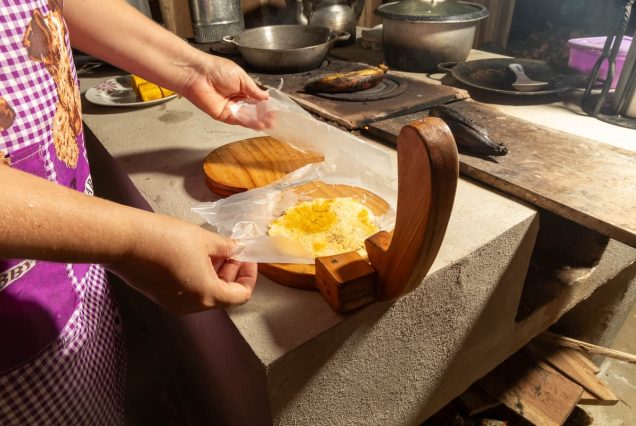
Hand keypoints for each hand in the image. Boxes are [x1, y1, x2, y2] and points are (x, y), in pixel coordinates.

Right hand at [108, 213, 256, 313]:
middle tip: (232, 250)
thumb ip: (226, 248)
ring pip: (206, 293)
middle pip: (223, 295)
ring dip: (215, 273)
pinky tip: (196, 254)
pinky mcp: (161, 296)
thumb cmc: (168, 239)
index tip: (247, 257)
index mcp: (207, 296)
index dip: (248, 276)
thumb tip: (237, 250)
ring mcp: (175, 303)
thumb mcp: (205, 240)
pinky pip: (189, 290)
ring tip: (215, 249)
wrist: (126, 241)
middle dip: (232, 273)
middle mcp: (192, 306)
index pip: (241, 295)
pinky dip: (199, 276)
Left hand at [183, 53, 271, 129]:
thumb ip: (253, 89)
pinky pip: (238, 120)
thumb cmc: (216, 70)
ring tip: (270, 124)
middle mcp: (236, 99)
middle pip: (253, 110)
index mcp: (241, 88)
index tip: (275, 109)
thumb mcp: (241, 76)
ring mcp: (230, 108)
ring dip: (258, 121)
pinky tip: (259, 124)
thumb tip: (266, 96)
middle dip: (264, 115)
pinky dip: (249, 123)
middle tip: (274, 119)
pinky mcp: (223, 115)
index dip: (265, 104)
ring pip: (247, 117)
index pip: (256, 99)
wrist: (198, 74)